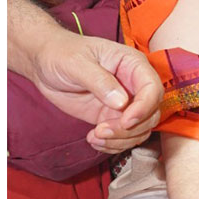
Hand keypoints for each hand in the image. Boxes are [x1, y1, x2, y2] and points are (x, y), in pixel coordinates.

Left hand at [27, 29, 162, 152]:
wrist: (45, 63)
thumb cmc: (62, 53)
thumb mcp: (76, 63)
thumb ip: (99, 80)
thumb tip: (121, 102)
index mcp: (132, 64)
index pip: (152, 88)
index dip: (144, 108)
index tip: (125, 121)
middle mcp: (133, 84)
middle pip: (150, 114)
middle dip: (129, 129)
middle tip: (101, 130)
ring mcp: (124, 103)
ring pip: (140, 129)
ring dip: (120, 140)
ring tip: (94, 136)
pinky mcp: (112, 116)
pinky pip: (124, 137)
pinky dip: (112, 145)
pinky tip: (93, 139)